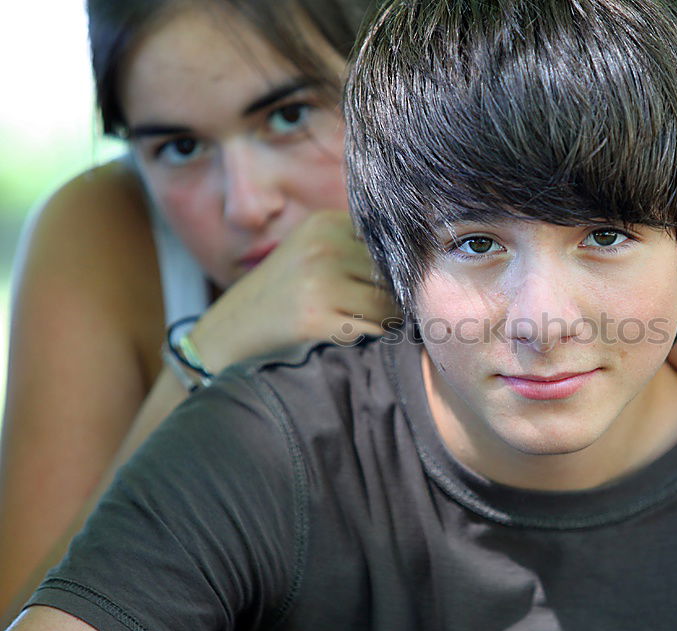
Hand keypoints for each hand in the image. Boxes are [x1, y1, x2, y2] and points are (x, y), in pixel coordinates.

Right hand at [189, 211, 398, 371]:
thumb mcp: (313, 252)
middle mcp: (324, 247)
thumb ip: (357, 247)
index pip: (390, 245)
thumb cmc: (283, 294)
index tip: (400, 287)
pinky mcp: (316, 319)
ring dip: (388, 323)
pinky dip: (374, 340)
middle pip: (393, 276)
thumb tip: (428, 257)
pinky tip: (358, 342)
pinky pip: (372, 331)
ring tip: (371, 328)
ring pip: (388, 306)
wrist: (230, 331)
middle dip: (397, 299)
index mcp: (327, 224)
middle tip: (391, 316)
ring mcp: (319, 282)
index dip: (400, 271)